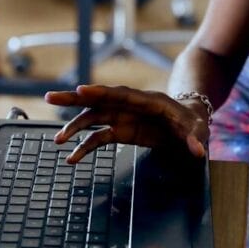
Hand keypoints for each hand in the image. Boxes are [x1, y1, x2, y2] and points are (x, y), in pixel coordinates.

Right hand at [44, 85, 210, 162]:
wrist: (189, 123)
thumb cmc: (193, 122)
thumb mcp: (199, 129)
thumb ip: (195, 138)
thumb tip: (197, 150)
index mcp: (149, 101)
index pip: (122, 94)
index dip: (101, 92)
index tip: (81, 90)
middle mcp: (130, 106)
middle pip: (99, 99)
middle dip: (74, 98)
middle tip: (49, 97)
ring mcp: (123, 117)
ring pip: (93, 117)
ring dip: (75, 126)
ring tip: (58, 140)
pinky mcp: (121, 130)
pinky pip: (98, 137)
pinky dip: (85, 146)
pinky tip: (72, 157)